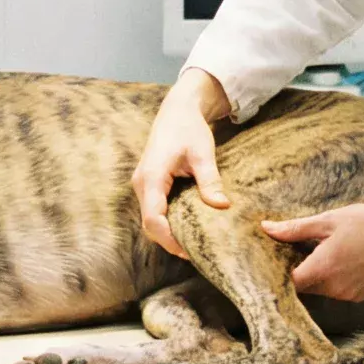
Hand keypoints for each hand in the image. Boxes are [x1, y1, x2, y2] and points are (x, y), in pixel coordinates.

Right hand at [132, 69, 232, 258]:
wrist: (178, 110)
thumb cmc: (189, 129)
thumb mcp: (203, 153)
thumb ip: (209, 180)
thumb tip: (221, 206)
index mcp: (152, 178)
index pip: (153, 219)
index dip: (169, 239)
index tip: (189, 251)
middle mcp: (142, 183)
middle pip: (150, 224)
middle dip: (170, 240)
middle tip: (197, 252)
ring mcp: (143, 184)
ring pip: (151, 218)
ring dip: (169, 232)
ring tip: (195, 242)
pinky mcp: (149, 184)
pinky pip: (155, 209)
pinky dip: (169, 221)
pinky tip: (188, 225)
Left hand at [263, 194, 363, 301]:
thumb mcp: (328, 220)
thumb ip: (294, 228)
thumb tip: (267, 228)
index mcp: (323, 268)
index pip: (288, 283)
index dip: (276, 274)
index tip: (271, 261)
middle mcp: (335, 288)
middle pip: (303, 287)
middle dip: (297, 271)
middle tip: (293, 250)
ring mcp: (349, 295)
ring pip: (319, 289)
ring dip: (315, 275)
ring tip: (320, 251)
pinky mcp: (360, 296)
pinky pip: (335, 291)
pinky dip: (332, 279)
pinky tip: (340, 259)